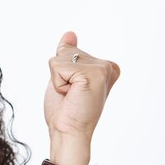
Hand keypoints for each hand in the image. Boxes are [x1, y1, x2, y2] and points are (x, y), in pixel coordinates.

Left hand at [44, 31, 119, 146]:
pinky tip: (70, 95)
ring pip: (59, 58)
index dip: (61, 72)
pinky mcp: (93, 73)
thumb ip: (69, 55)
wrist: (68, 131)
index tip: (73, 91)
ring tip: (70, 95)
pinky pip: (57, 66)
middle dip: (58, 75)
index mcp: (105, 66)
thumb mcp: (64, 77)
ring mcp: (102, 68)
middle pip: (64, 52)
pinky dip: (57, 83)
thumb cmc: (66, 110)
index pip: (69, 50)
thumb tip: (70, 33)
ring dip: (57, 79)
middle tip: (70, 94)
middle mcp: (107, 66)